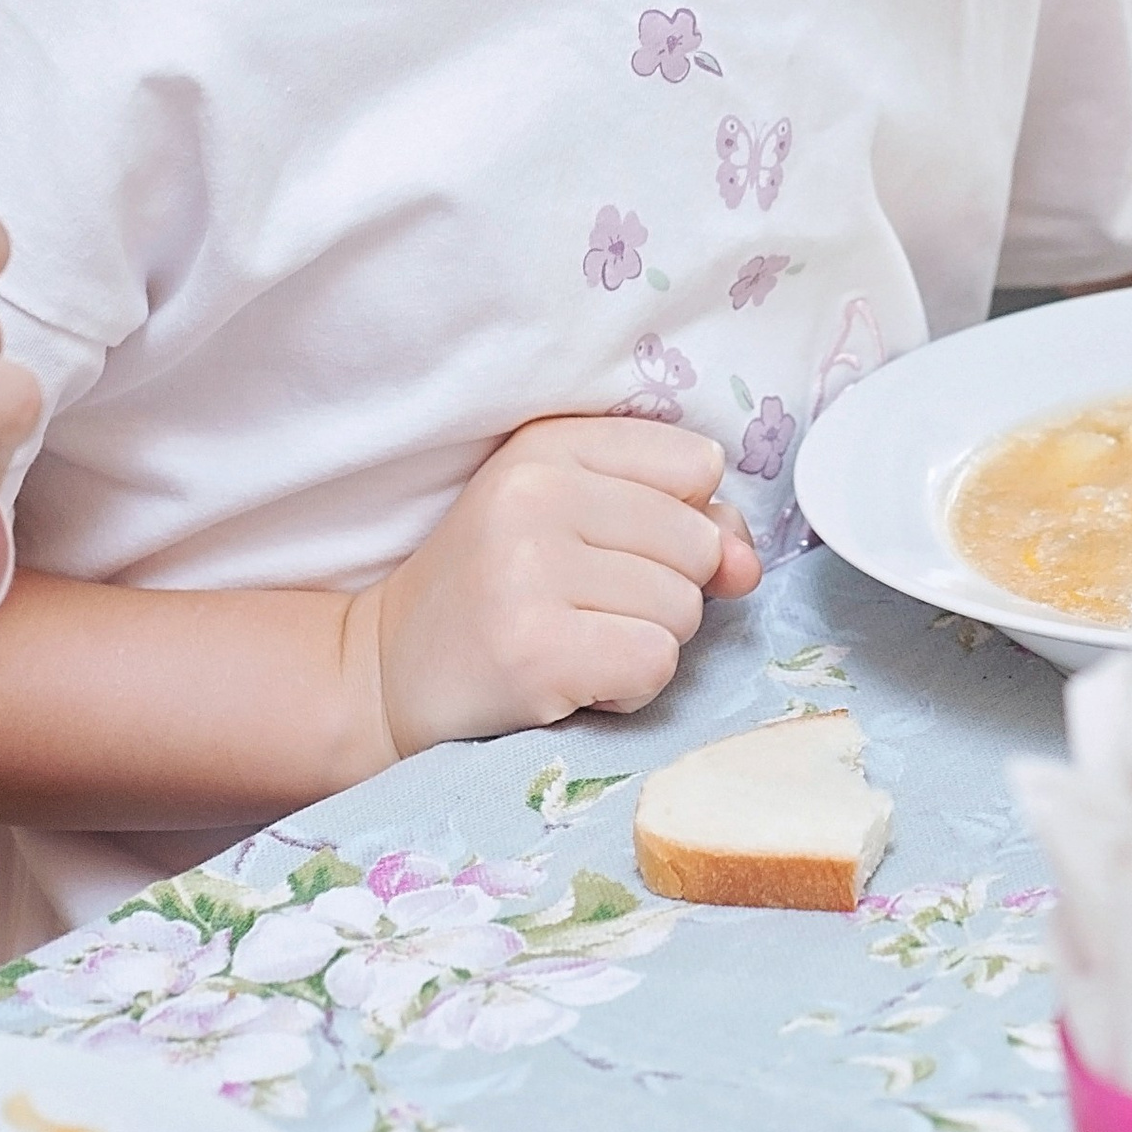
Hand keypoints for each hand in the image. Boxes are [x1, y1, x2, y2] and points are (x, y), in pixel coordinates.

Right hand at [369, 416, 762, 755]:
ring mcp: (530, 571)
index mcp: (547, 443)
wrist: (384, 673)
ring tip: (575, 641)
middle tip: (588, 606)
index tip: (622, 547)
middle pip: (699, 544)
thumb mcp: (575, 522)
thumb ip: (682, 522)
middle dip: (666, 590)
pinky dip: (629, 688)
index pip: (696, 463)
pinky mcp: (534, 650)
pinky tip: (575, 679)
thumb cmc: (496, 590)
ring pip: (683, 609)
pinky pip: (656, 663)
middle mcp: (535, 493)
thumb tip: (747, 566)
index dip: (685, 519)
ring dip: (645, 642)